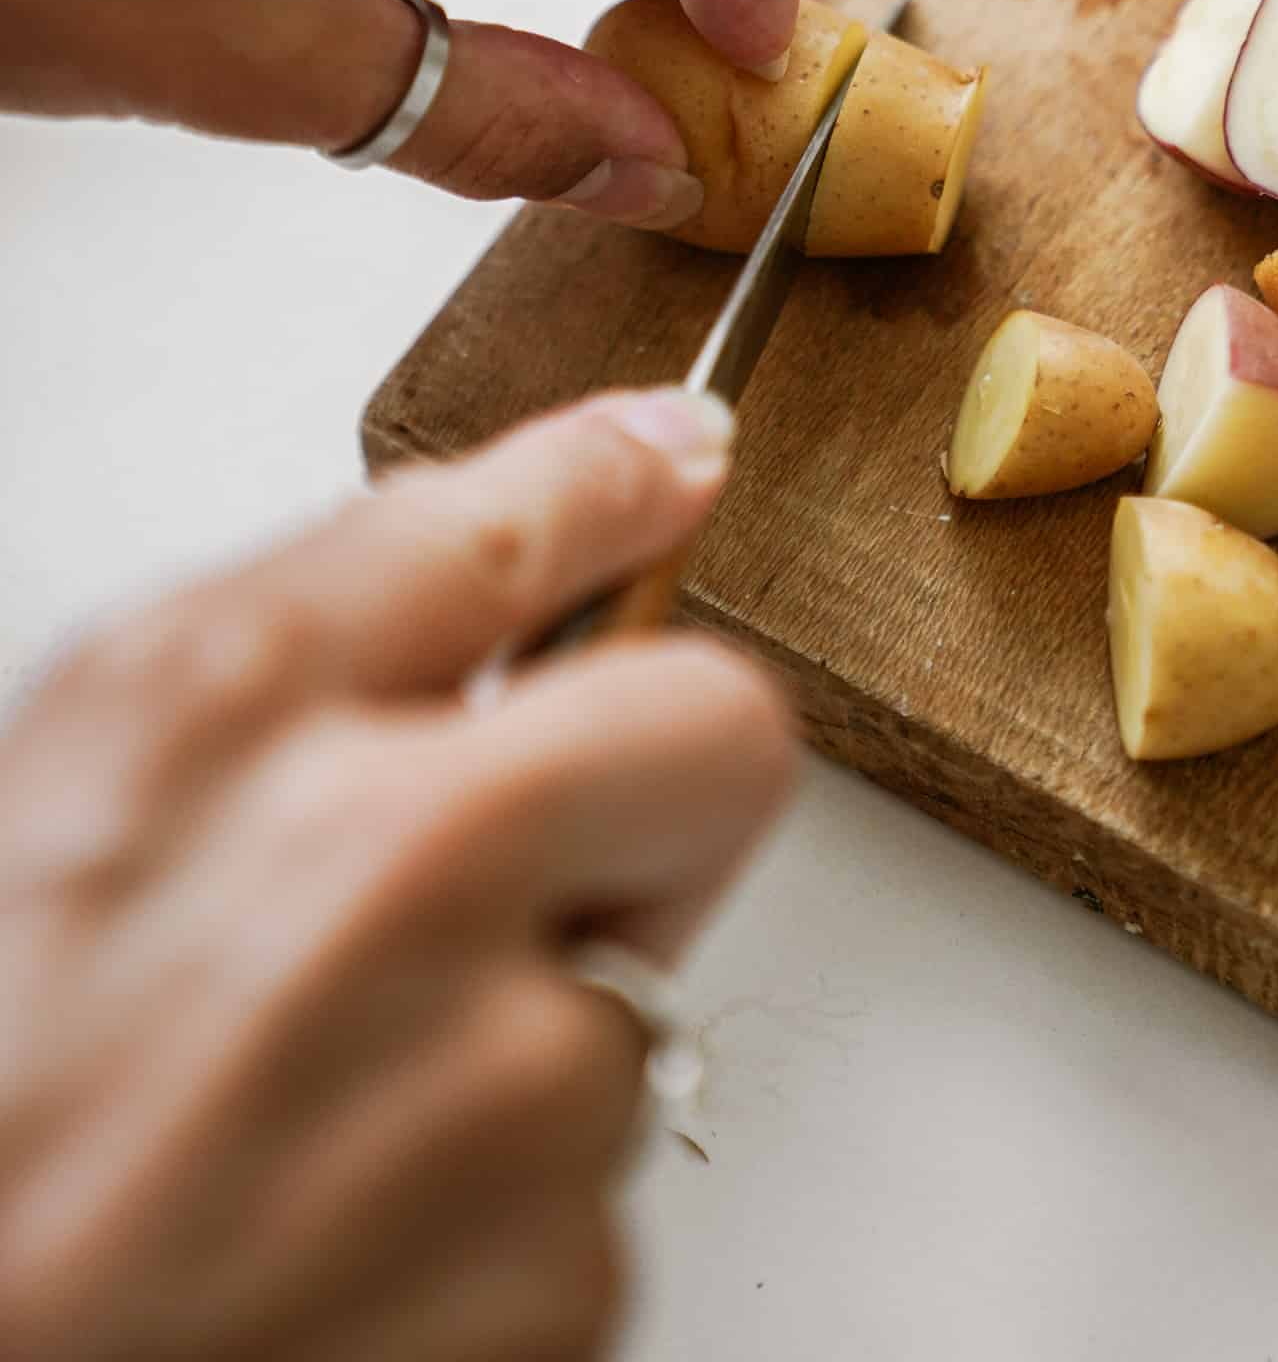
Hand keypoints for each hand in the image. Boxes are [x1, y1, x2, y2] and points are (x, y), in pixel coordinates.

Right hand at [0, 386, 790, 1359]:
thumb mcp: (93, 758)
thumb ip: (337, 610)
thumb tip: (599, 477)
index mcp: (223, 716)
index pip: (516, 524)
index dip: (605, 488)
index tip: (665, 467)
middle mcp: (381, 872)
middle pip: (715, 737)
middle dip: (657, 782)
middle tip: (534, 858)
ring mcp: (488, 1093)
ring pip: (633, 1001)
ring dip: (518, 1048)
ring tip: (321, 1120)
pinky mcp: (553, 1284)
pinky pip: (595, 1191)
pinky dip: (496, 1218)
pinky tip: (340, 1233)